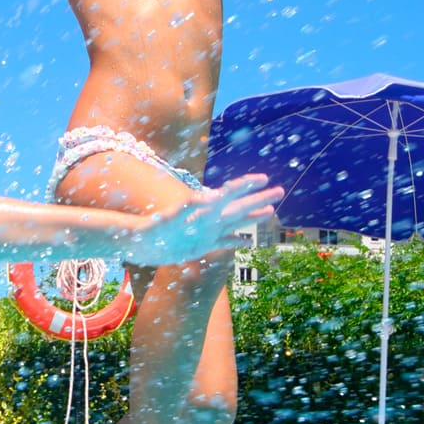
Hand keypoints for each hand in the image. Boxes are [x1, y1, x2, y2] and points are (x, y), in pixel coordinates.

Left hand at [132, 174, 281, 265]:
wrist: (143, 244)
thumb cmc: (153, 230)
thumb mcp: (169, 219)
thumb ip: (186, 208)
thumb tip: (209, 198)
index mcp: (205, 208)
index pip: (230, 193)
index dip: (247, 185)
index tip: (263, 178)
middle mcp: (210, 217)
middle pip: (240, 205)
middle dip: (259, 198)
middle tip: (280, 190)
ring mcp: (209, 231)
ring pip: (237, 221)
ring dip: (254, 216)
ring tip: (272, 210)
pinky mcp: (204, 245)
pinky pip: (225, 242)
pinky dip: (237, 240)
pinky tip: (248, 241)